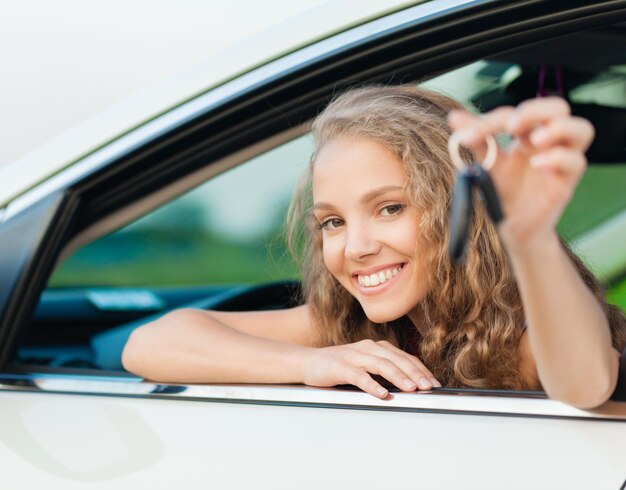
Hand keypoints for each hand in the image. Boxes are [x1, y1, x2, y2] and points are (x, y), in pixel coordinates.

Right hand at [302, 339, 440, 398]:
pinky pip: (360, 376)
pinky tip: (382, 394)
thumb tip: (409, 385)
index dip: (421, 369)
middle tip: (429, 387)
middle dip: (415, 373)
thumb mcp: (365, 365)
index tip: (434, 382)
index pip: (404, 357)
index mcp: (376, 347)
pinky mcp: (341, 367)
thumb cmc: (339, 367)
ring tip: (412, 389)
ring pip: (381, 365)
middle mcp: (368, 348)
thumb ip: (383, 371)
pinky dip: (372, 385)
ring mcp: (354, 356)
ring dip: (399, 377)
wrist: (308, 362)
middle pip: (397, 360)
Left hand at [448, 97, 593, 251]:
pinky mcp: (567, 183)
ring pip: (581, 129)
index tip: (467, 135)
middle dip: (535, 110)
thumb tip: (454, 117)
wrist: (510, 228)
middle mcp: (548, 142)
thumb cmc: (502, 191)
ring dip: (559, 127)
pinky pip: (576, 162)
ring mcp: (561, 160)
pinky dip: (558, 158)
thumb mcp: (486, 164)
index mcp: (526, 134)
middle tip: (511, 124)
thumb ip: (476, 140)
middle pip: (558, 108)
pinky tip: (538, 164)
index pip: (515, 114)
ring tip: (535, 138)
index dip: (491, 120)